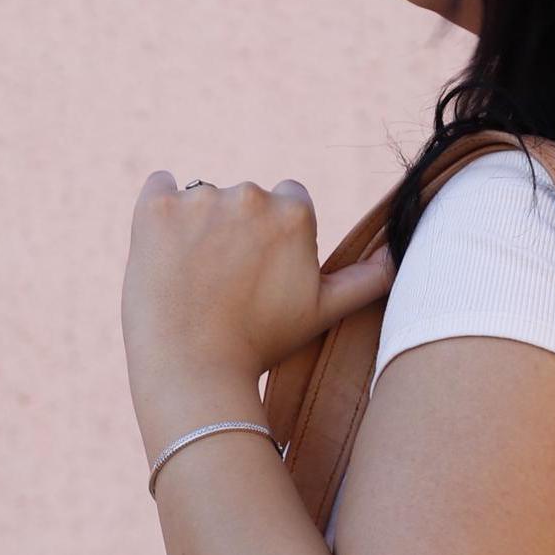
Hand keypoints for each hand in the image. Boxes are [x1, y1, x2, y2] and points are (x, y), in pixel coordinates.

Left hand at [121, 171, 393, 406]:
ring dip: (199, 228)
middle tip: (226, 285)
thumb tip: (398, 254)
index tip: (262, 275)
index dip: (274, 242)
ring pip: (202, 200)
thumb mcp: (325, 312)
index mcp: (294, 212)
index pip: (289, 203)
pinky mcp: (155, 206)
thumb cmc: (263, 342)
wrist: (193, 368)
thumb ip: (367, 279)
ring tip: (194, 279)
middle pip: (244, 201)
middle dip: (236, 233)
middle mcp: (250, 194)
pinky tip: (164, 249)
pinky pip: (159, 186)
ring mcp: (199, 198)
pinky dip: (160, 210)